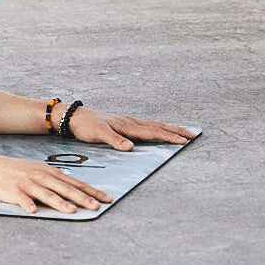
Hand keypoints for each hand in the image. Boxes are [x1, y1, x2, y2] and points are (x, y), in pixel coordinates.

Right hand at [0, 155, 110, 213]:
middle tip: (96, 207)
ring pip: (46, 194)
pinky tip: (33, 210)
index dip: (91, 191)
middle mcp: (42, 177)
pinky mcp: (14, 191)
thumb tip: (78, 189)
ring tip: (72, 211)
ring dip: (59, 203)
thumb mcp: (41, 171)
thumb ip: (58, 180)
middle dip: (82, 198)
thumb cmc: (20, 171)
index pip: (75, 183)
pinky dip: (28, 205)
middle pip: (65, 189)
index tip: (106, 199)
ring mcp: (28, 184)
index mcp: (50, 173)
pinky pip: (22, 199)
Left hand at [65, 107, 196, 150]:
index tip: (184, 141)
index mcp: (127, 125)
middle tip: (193, 135)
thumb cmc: (84, 125)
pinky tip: (158, 131)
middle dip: (175, 131)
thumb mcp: (98, 134)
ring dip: (168, 128)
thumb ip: (114, 140)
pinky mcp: (122, 124)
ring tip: (182, 131)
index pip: (152, 132)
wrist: (72, 116)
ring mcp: (126, 122)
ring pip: (152, 125)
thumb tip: (131, 147)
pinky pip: (144, 126)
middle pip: (157, 126)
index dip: (169, 137)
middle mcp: (129, 122)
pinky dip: (156, 128)